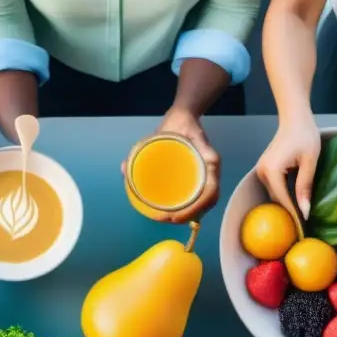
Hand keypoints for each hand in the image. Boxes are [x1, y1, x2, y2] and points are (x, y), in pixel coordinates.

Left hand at [125, 108, 219, 223]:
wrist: (185, 116)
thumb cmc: (182, 123)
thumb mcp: (168, 131)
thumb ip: (145, 147)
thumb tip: (125, 168)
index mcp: (209, 163)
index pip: (210, 193)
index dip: (194, 209)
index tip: (175, 217)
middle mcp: (211, 172)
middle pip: (208, 202)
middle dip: (190, 215)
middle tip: (168, 220)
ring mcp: (207, 174)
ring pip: (205, 202)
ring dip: (190, 214)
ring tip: (169, 219)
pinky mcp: (200, 175)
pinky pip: (198, 195)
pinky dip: (189, 206)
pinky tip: (174, 210)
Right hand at [255, 114, 320, 222]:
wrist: (294, 118)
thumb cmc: (305, 135)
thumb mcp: (310, 161)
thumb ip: (305, 187)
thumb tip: (305, 211)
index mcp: (272, 171)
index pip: (283, 199)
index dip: (293, 214)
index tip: (303, 229)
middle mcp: (262, 172)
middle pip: (276, 199)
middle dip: (289, 212)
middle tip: (304, 226)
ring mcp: (261, 170)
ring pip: (274, 194)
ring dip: (286, 203)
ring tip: (301, 216)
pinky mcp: (264, 169)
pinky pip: (274, 187)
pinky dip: (283, 195)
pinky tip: (295, 201)